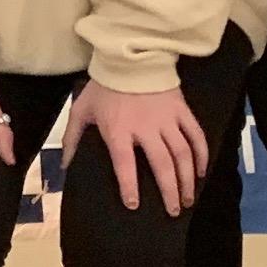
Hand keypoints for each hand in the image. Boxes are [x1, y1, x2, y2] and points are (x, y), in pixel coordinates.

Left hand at [64, 80, 208, 213]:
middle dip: (169, 192)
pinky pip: (196, 135)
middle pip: (162, 165)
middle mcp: (146, 127)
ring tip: (188, 199)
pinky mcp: (181, 110)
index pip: (125, 164)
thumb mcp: (82, 110)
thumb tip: (65, 167)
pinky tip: (200, 173)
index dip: (129, 187)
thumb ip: (72, 139)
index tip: (134, 205)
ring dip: (187, 180)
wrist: (129, 54)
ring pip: (182, 154)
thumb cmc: (104, 86)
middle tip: (173, 211)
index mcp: (119, 130)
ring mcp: (166, 119)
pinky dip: (201, 155)